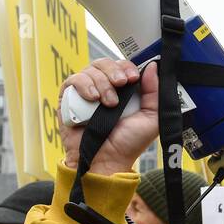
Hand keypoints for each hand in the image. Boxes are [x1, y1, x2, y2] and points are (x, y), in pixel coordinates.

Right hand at [60, 59, 158, 175]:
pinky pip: (73, 80)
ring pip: (90, 69)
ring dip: (102, 83)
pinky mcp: (68, 99)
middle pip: (105, 63)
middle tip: (121, 84)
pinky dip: (84, 85)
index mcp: (123, 90)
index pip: (122, 66)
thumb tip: (153, 66)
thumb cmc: (128, 143)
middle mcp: (104, 88)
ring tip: (108, 103)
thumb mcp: (151, 118)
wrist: (106, 160)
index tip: (132, 77)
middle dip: (114, 71)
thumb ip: (155, 92)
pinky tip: (92, 98)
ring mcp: (85, 92)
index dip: (127, 67)